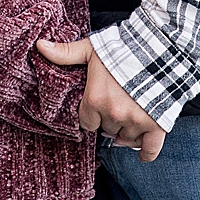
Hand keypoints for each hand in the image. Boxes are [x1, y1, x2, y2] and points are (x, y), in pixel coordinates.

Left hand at [35, 37, 165, 161]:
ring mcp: (135, 121)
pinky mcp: (157, 125)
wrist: (160, 49)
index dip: (91, 116)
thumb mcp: (90, 49)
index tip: (97, 107)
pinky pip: (150, 148)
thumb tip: (39, 45)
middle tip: (117, 105)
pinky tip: (141, 154)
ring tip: (129, 118)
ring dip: (126, 132)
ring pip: (125, 138)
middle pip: (106, 130)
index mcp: (94, 99)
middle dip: (109, 120)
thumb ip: (66, 52)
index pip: (86, 123)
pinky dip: (145, 153)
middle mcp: (113, 114)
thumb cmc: (123, 48)